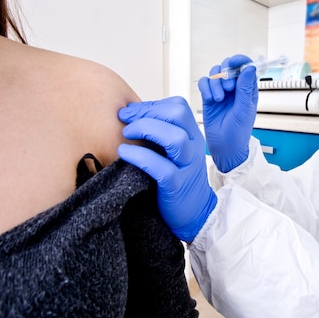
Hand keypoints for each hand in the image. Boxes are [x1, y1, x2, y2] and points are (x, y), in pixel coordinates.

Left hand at [117, 96, 216, 242]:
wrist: (195, 213)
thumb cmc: (178, 179)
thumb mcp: (174, 151)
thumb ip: (161, 133)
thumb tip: (130, 115)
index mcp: (193, 135)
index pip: (178, 106)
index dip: (152, 104)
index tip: (130, 111)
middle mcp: (194, 147)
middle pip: (178, 115)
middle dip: (147, 112)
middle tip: (124, 119)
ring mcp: (187, 166)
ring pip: (175, 139)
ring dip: (146, 129)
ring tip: (126, 133)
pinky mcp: (177, 186)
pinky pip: (161, 168)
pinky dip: (140, 156)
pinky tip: (124, 153)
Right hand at [198, 54, 257, 171]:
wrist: (224, 147)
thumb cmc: (238, 132)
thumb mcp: (244, 109)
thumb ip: (245, 88)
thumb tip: (249, 68)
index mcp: (247, 89)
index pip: (245, 67)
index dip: (240, 60)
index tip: (235, 61)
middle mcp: (234, 88)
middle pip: (228, 66)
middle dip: (226, 73)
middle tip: (229, 87)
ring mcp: (221, 91)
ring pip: (215, 73)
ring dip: (216, 82)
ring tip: (219, 98)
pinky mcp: (208, 97)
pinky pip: (204, 82)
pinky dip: (206, 87)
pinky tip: (210, 98)